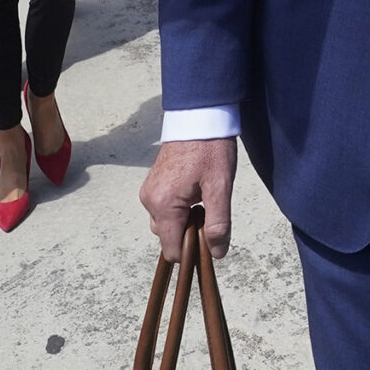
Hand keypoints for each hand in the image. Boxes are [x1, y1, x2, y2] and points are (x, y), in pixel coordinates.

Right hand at [141, 137, 237, 259]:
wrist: (198, 117)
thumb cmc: (210, 148)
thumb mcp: (220, 187)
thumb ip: (218, 223)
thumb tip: (216, 253)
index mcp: (164, 205)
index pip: (173, 250)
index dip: (193, 251)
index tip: (211, 238)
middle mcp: (150, 201)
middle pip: (168, 237)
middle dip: (189, 234)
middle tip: (210, 211)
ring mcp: (149, 191)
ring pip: (166, 223)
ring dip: (185, 221)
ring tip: (203, 199)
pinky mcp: (153, 184)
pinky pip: (164, 209)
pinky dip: (179, 210)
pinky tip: (195, 193)